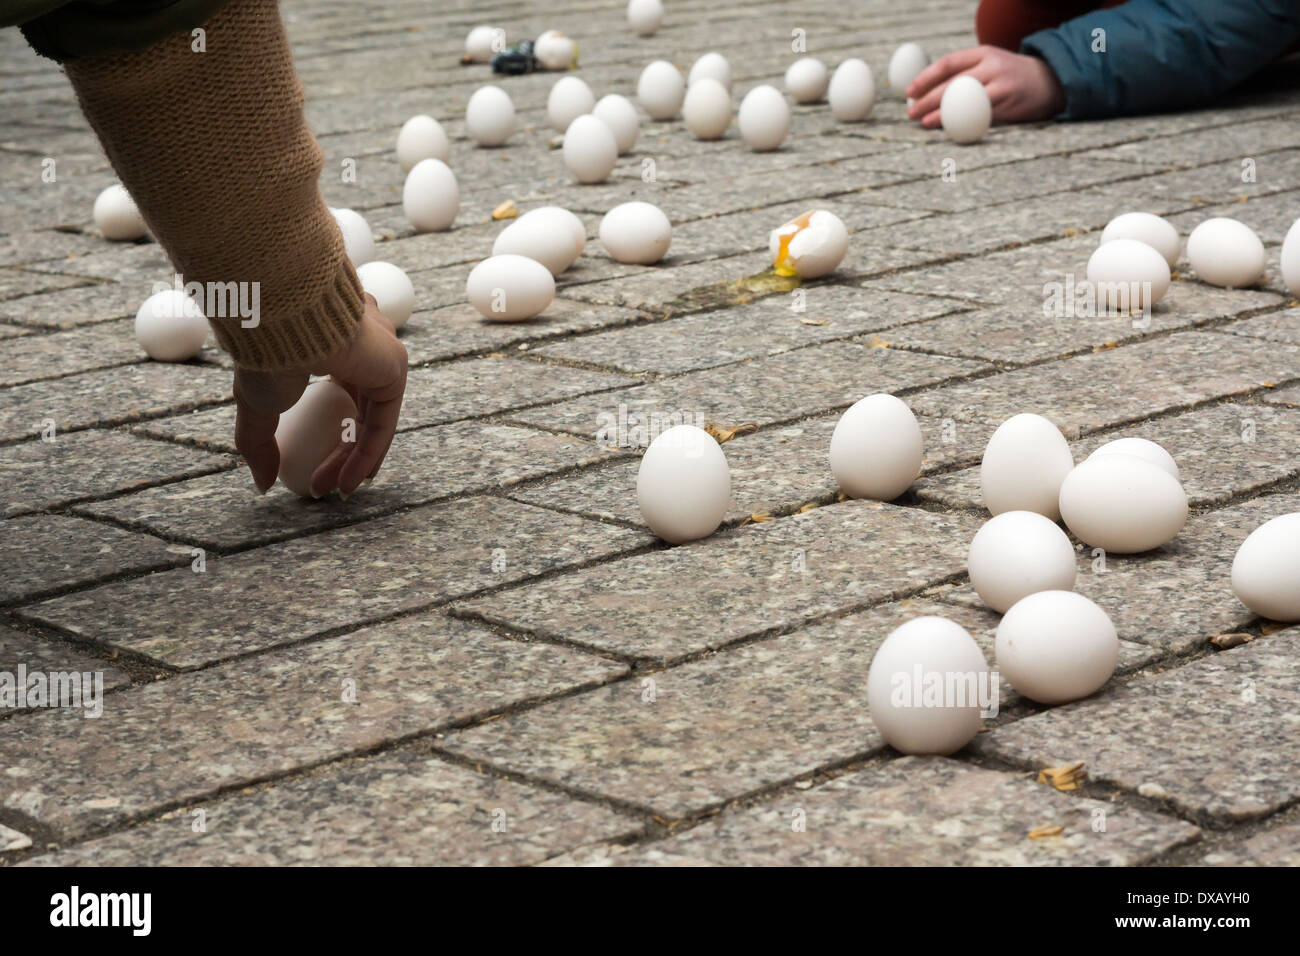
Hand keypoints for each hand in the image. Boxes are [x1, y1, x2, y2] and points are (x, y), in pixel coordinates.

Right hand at [233, 295, 407, 497]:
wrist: (278, 320)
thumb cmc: (264, 351)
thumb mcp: (256, 405)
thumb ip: (259, 444)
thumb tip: (262, 484)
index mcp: (332, 345)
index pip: (343, 398)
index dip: (330, 439)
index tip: (312, 473)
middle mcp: (363, 346)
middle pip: (360, 412)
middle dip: (341, 456)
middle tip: (321, 487)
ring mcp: (382, 352)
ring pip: (374, 418)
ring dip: (355, 460)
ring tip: (336, 491)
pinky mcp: (395, 364)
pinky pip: (385, 419)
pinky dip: (369, 453)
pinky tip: (351, 480)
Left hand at [906, 46, 1065, 127]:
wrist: (1050, 80)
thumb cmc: (1010, 77)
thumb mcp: (989, 65)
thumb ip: (965, 73)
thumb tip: (928, 91)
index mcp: (982, 53)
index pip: (948, 63)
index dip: (925, 77)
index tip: (909, 92)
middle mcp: (991, 65)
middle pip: (952, 82)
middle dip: (927, 98)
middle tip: (911, 112)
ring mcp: (1000, 83)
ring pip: (964, 99)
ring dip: (942, 113)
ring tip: (925, 122)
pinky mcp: (1008, 101)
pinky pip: (980, 114)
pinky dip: (962, 123)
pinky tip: (951, 129)